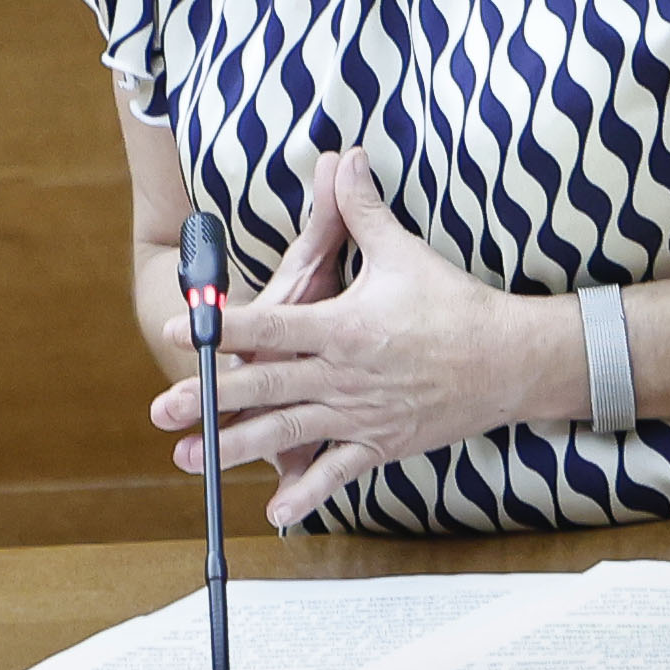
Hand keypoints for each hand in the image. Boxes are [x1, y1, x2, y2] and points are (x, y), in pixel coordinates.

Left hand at [150, 149, 571, 527]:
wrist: (508, 361)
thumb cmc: (453, 303)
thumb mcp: (401, 252)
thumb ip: (360, 208)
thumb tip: (343, 157)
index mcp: (342, 327)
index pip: (270, 326)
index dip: (223, 327)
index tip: (180, 328)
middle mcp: (343, 375)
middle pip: (265, 387)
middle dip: (210, 399)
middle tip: (161, 408)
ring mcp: (359, 416)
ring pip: (287, 434)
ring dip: (237, 448)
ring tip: (189, 458)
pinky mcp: (380, 445)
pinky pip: (337, 474)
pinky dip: (306, 494)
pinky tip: (274, 513)